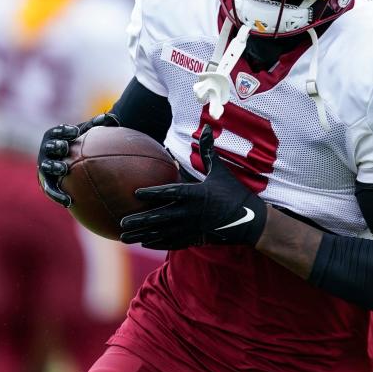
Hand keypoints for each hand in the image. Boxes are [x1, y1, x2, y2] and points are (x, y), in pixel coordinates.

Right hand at [37, 113, 118, 206]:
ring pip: (46, 167)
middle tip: (65, 147)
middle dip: (56, 146)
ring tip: (63, 169)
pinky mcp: (47, 182)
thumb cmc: (82, 143)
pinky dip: (57, 195)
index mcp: (55, 136)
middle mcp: (47, 150)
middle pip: (49, 147)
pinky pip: (51, 190)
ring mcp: (46, 166)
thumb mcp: (89, 133)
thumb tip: (113, 119)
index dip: (64, 131)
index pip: (57, 131)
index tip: (75, 132)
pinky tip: (68, 202)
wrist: (72, 161)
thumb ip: (99, 125)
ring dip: (54, 167)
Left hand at [120, 125, 267, 249]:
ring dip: (142, 235)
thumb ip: (208, 151)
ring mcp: (192, 228)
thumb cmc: (234, 193)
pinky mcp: (195, 238)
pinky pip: (172, 242)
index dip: (152, 193)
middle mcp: (190, 213)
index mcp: (195, 194)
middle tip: (122, 221)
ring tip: (124, 237)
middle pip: (160, 217)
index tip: (136, 193)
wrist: (250, 220)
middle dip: (140, 220)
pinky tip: (144, 242)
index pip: (169, 193)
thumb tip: (207, 128)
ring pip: (162, 233)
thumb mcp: (220, 171)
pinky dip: (157, 242)